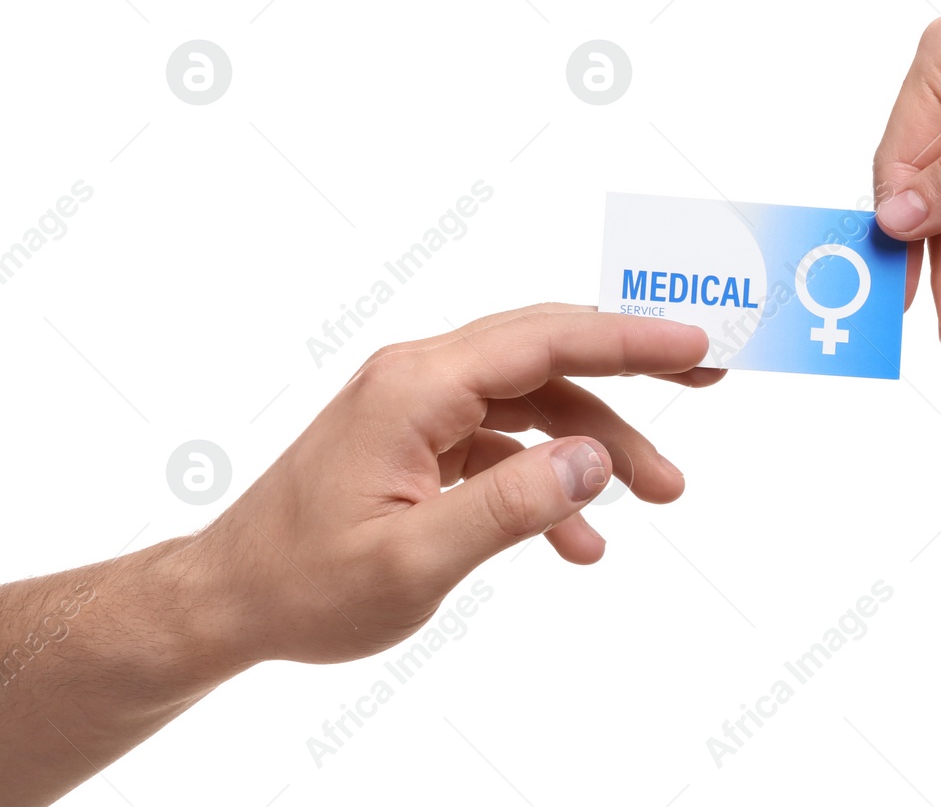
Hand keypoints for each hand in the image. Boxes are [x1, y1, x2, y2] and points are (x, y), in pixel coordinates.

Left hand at [183, 304, 721, 669]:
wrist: (230, 602)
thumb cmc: (305, 584)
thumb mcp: (413, 560)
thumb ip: (509, 507)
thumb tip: (594, 461)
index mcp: (415, 387)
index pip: (544, 340)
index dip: (629, 339)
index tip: (699, 345)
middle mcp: (421, 378)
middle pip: (550, 349)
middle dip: (633, 366)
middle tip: (709, 378)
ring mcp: (422, 407)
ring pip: (538, 400)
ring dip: (601, 441)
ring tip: (663, 492)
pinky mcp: (423, 440)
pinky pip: (509, 443)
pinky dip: (552, 480)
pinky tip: (583, 539)